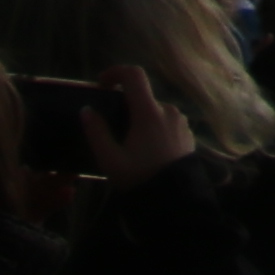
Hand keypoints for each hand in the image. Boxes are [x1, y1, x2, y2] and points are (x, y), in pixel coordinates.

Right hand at [79, 64, 197, 177]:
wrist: (176, 201)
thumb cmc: (141, 178)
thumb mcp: (111, 160)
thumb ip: (97, 132)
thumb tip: (87, 110)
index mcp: (150, 112)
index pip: (134, 75)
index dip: (115, 72)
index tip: (101, 84)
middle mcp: (169, 110)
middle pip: (143, 97)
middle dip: (125, 106)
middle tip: (111, 127)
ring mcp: (181, 122)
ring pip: (155, 111)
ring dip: (140, 119)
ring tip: (129, 144)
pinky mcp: (187, 134)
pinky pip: (166, 122)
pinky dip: (153, 128)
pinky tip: (146, 151)